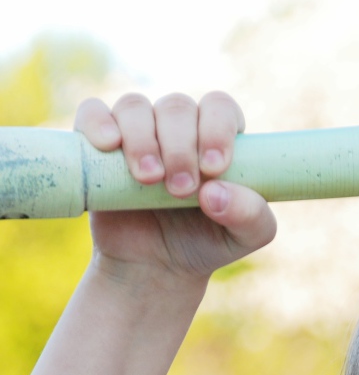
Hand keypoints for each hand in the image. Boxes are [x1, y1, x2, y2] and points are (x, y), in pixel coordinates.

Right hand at [75, 92, 276, 284]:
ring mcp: (138, 132)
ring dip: (143, 140)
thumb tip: (216, 192)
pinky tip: (109, 145)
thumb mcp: (243, 237)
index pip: (220, 108)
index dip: (217, 129)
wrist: (156, 267)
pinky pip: (93, 113)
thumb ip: (250, 215)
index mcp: (217, 138)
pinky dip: (98, 122)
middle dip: (180, 147)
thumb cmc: (205, 243)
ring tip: (150, 180)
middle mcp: (178, 128)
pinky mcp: (100, 145)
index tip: (213, 168)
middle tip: (181, 189)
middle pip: (177, 107)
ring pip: (136, 107)